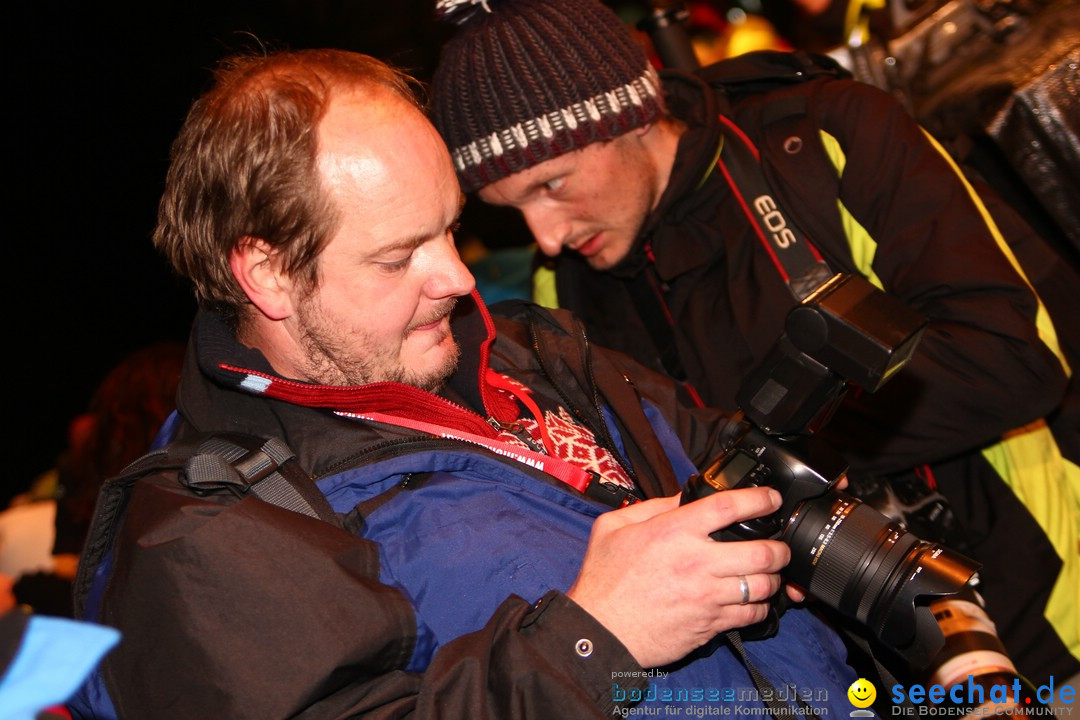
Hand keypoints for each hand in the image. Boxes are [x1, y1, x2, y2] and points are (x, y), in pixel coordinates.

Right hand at [568, 486, 789, 667]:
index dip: (759, 499)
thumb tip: (682, 498)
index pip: (729, 507)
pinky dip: (760, 607)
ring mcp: (707, 596)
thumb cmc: (603, 580)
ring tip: (769, 574)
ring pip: (763, 586)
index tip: (770, 499)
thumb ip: (650, 507)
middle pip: (762, 551)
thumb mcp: (613, 527)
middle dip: (779, 548)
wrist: (600, 631)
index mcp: (674, 532)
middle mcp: (697, 562)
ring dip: (772, 579)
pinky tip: (753, 601)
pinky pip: (751, 615)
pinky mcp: (710, 624)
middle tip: (778, 546)